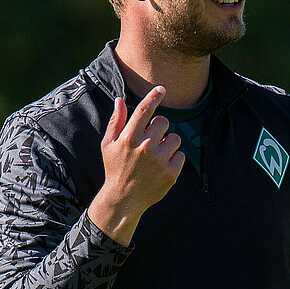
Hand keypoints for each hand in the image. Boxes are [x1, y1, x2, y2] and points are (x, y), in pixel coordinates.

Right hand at [88, 86, 184, 244]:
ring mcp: (159, 161)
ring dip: (168, 144)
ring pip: (175, 138)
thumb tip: (119, 100)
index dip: (154, 97)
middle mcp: (145, 147)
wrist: (123, 199)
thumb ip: (116, 122)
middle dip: (159, 128)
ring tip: (156, 155)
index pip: (144, 110)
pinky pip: (181, 155)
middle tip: (151, 141)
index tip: (162, 89)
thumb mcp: (108, 145)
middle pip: (164, 121)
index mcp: (128, 138)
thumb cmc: (115, 168)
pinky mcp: (170, 173)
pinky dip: (174, 159)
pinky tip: (162, 167)